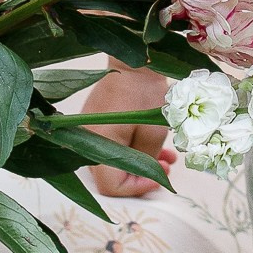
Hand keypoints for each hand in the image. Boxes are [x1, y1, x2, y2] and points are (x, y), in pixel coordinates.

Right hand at [82, 65, 176, 198]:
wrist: (133, 63)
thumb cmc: (144, 94)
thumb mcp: (153, 132)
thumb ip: (148, 161)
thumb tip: (147, 177)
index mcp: (98, 145)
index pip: (111, 186)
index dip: (137, 188)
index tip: (158, 180)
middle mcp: (86, 141)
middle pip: (110, 176)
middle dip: (140, 177)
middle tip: (165, 170)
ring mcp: (88, 131)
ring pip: (113, 160)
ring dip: (140, 164)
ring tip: (166, 159)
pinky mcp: (95, 122)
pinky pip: (112, 145)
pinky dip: (132, 149)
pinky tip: (155, 146)